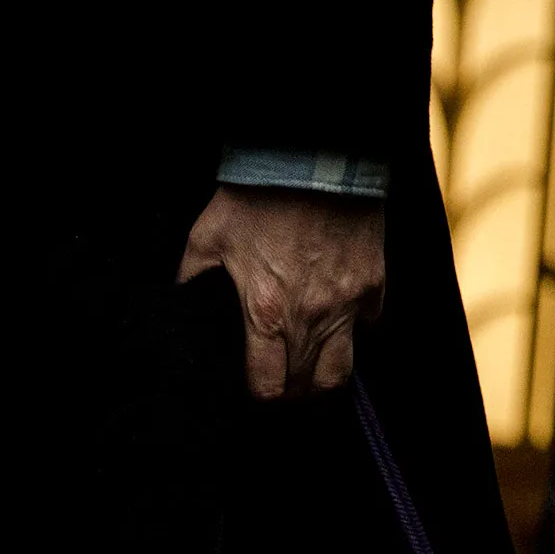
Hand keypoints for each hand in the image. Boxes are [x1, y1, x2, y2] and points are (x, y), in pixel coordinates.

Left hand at [176, 184, 385, 399]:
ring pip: (343, 370)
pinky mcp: (374, 284)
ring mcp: (347, 304)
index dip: (260, 394)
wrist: (314, 159)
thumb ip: (191, 281)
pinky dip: (354, 329)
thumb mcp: (205, 240)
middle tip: (280, 380)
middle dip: (291, 391)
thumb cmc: (255, 199)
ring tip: (308, 365)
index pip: (267, 386)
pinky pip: (369, 325)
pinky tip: (335, 317)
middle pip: (307, 387)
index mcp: (264, 315)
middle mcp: (309, 318)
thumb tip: (180, 305)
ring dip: (323, 375)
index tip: (256, 387)